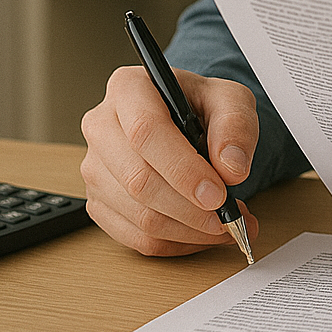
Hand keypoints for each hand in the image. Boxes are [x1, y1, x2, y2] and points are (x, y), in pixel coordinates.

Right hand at [80, 66, 260, 255]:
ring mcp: (95, 168)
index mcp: (128, 88)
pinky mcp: (99, 201)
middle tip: (230, 218)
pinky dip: (175, 243)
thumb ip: (235, 126)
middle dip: (190, 209)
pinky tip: (201, 233)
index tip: (218, 194)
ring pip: (138, 215)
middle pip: (138, 180)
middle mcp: (101, 126)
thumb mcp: (230, 100)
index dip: (183, 169)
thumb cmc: (202, 106)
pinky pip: (134, 237)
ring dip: (188, 231)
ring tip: (226, 224)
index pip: (146, 133)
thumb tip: (231, 168)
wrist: (187, 121)